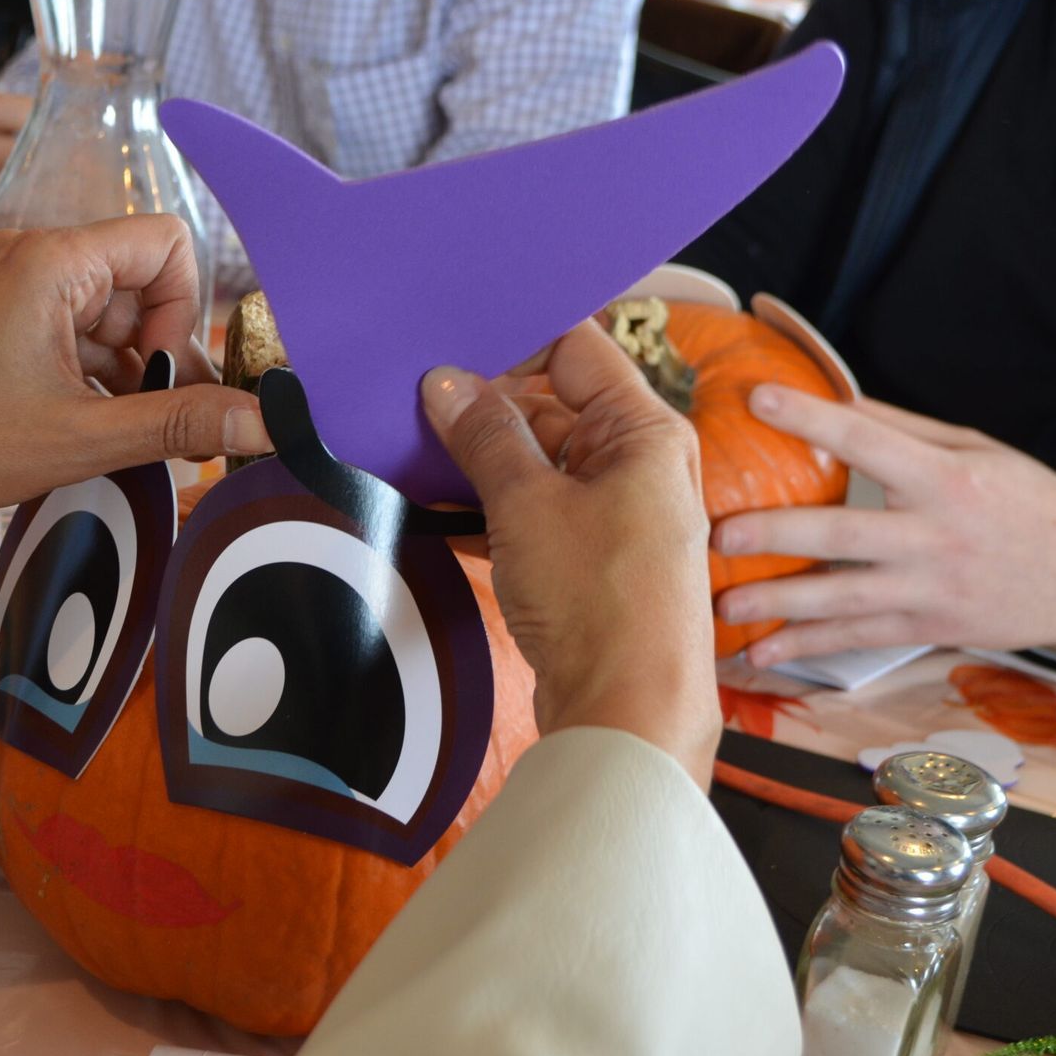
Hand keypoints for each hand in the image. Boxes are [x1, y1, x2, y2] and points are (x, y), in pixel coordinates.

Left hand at [0, 218, 270, 547]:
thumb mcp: (82, 437)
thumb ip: (181, 424)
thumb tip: (266, 424)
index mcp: (54, 261)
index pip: (167, 242)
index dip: (182, 311)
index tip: (159, 376)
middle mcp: (32, 255)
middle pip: (140, 282)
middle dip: (158, 354)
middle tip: (154, 424)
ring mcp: (9, 283)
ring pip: (107, 312)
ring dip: (125, 373)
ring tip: (110, 436)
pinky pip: (69, 328)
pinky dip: (89, 375)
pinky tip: (78, 428)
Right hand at [420, 321, 720, 786]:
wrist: (631, 713)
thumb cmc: (602, 602)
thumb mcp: (527, 503)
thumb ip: (484, 436)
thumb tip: (447, 383)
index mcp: (643, 431)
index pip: (574, 350)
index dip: (512, 342)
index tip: (448, 348)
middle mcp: (639, 464)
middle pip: (551, 407)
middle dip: (483, 408)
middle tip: (413, 406)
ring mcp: (617, 514)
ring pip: (537, 464)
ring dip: (479, 463)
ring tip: (413, 455)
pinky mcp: (592, 561)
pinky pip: (535, 513)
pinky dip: (490, 511)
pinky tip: (436, 514)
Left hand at [713, 388, 1055, 665]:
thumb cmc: (1032, 501)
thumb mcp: (977, 449)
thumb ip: (901, 430)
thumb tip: (830, 403)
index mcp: (947, 478)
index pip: (868, 440)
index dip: (810, 418)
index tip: (757, 399)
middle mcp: (936, 537)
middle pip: (842, 535)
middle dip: (774, 535)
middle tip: (715, 531)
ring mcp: (932, 590)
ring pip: (841, 601)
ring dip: (776, 604)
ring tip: (720, 604)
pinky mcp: (931, 629)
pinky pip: (857, 640)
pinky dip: (806, 648)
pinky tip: (761, 651)